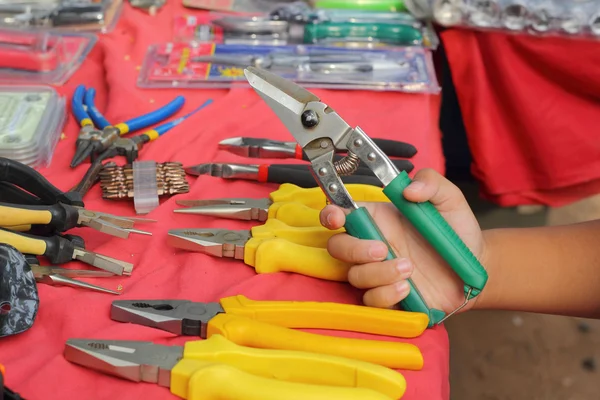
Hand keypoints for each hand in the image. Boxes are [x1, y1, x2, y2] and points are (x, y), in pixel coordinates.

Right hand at [320, 168, 486, 313]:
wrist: (477, 269)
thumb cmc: (457, 231)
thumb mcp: (449, 199)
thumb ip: (431, 183)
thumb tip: (408, 189)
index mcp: (378, 218)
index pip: (340, 214)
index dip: (330, 214)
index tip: (337, 218)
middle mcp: (372, 245)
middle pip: (338, 247)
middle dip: (354, 249)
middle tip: (383, 249)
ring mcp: (378, 273)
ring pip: (355, 276)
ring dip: (378, 273)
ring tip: (409, 268)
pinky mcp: (389, 297)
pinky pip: (372, 300)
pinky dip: (386, 294)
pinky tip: (408, 288)